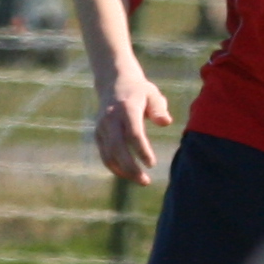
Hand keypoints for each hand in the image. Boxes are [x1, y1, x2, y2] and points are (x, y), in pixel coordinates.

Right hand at [89, 66, 172, 184]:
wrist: (113, 82)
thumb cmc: (139, 91)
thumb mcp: (152, 94)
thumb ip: (159, 108)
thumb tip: (166, 123)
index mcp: (126, 108)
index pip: (133, 133)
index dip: (142, 150)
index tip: (152, 164)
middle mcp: (110, 119)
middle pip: (118, 148)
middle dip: (131, 167)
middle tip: (146, 181)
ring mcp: (102, 127)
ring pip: (109, 154)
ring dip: (123, 171)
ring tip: (141, 181)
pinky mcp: (98, 134)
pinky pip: (104, 154)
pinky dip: (114, 167)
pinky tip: (128, 175)